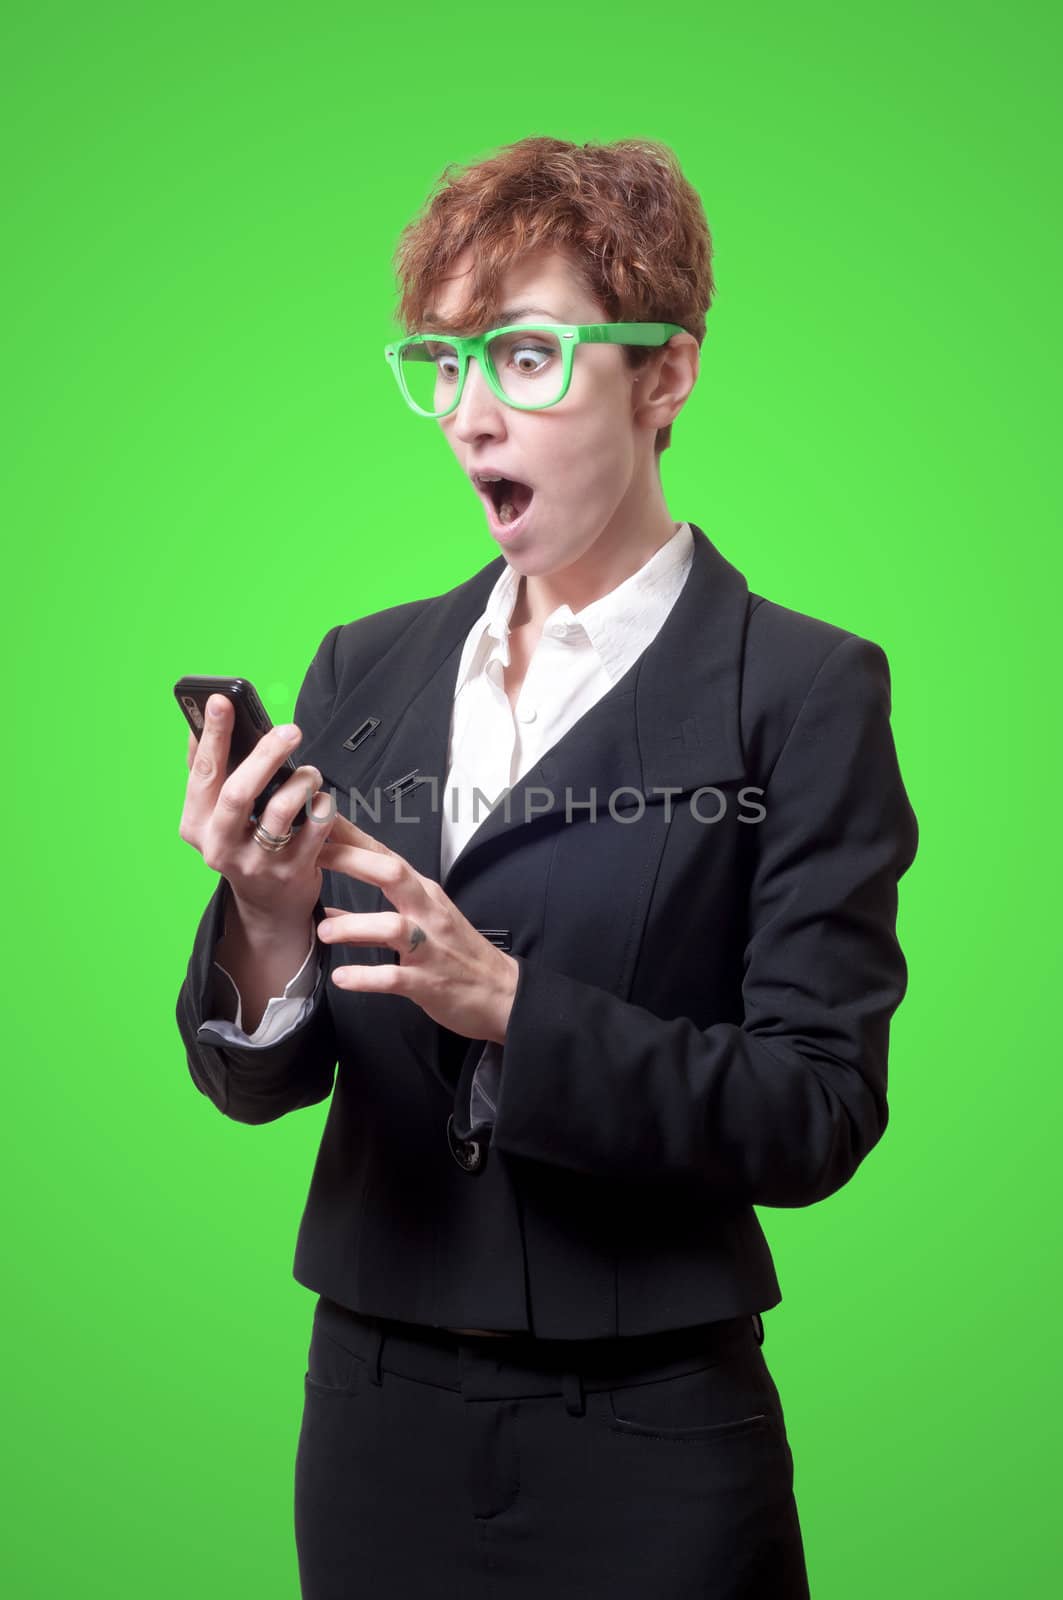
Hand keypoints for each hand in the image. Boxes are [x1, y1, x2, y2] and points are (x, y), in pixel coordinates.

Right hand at [179, 694, 345, 929]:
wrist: (268, 903)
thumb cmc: (242, 843)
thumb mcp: (215, 816)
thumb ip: (208, 774)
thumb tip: (200, 723)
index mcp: (196, 826)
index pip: (203, 773)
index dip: (213, 734)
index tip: (223, 700)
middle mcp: (220, 847)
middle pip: (239, 793)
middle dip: (266, 754)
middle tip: (290, 730)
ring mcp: (257, 863)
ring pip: (282, 809)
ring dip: (302, 780)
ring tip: (310, 772)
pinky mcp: (292, 873)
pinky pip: (316, 827)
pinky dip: (323, 805)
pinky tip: (322, 800)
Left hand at [315, 822, 519, 1044]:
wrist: (500, 991)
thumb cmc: (456, 954)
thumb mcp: (419, 924)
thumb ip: (370, 917)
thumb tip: (327, 910)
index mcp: (423, 893)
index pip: (385, 855)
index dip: (352, 837)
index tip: (320, 820)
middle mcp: (427, 912)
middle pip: (393, 874)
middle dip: (353, 861)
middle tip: (314, 856)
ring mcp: (430, 946)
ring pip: (392, 926)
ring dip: (354, 926)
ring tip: (323, 931)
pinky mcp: (429, 982)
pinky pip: (395, 977)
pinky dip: (366, 976)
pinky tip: (342, 976)